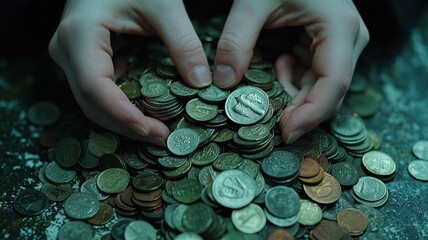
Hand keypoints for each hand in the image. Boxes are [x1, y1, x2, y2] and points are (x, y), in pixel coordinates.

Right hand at [49, 0, 211, 145]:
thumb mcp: (163, 5)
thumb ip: (183, 43)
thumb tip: (202, 84)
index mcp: (80, 35)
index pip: (95, 88)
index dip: (123, 116)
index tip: (156, 132)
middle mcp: (67, 50)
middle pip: (92, 103)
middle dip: (127, 126)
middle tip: (164, 140)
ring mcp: (72, 57)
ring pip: (93, 103)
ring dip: (125, 121)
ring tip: (159, 132)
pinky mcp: (84, 61)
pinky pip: (100, 93)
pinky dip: (122, 108)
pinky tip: (147, 114)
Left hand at [212, 0, 368, 143]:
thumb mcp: (253, 1)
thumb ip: (236, 40)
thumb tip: (223, 83)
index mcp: (340, 28)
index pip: (333, 84)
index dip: (310, 115)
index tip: (284, 134)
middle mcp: (350, 40)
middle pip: (329, 93)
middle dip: (298, 112)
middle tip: (265, 123)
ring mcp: (343, 44)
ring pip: (322, 89)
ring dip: (292, 95)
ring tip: (267, 86)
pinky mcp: (329, 46)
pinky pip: (314, 77)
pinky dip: (292, 81)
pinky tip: (278, 65)